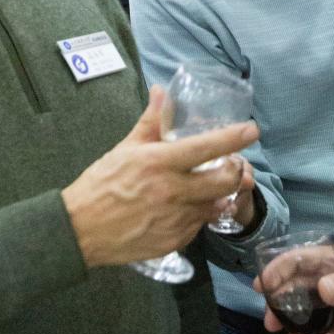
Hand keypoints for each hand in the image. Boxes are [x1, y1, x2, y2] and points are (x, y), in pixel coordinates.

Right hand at [63, 86, 258, 267]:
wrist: (81, 229)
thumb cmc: (101, 184)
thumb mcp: (125, 149)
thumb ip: (151, 122)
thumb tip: (161, 92)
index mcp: (159, 163)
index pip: (208, 147)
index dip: (235, 137)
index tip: (252, 130)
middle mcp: (173, 191)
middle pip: (226, 180)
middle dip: (237, 170)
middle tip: (234, 164)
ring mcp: (176, 219)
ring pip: (217, 204)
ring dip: (220, 194)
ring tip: (210, 186)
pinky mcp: (176, 241)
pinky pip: (200, 225)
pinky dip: (199, 214)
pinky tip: (187, 207)